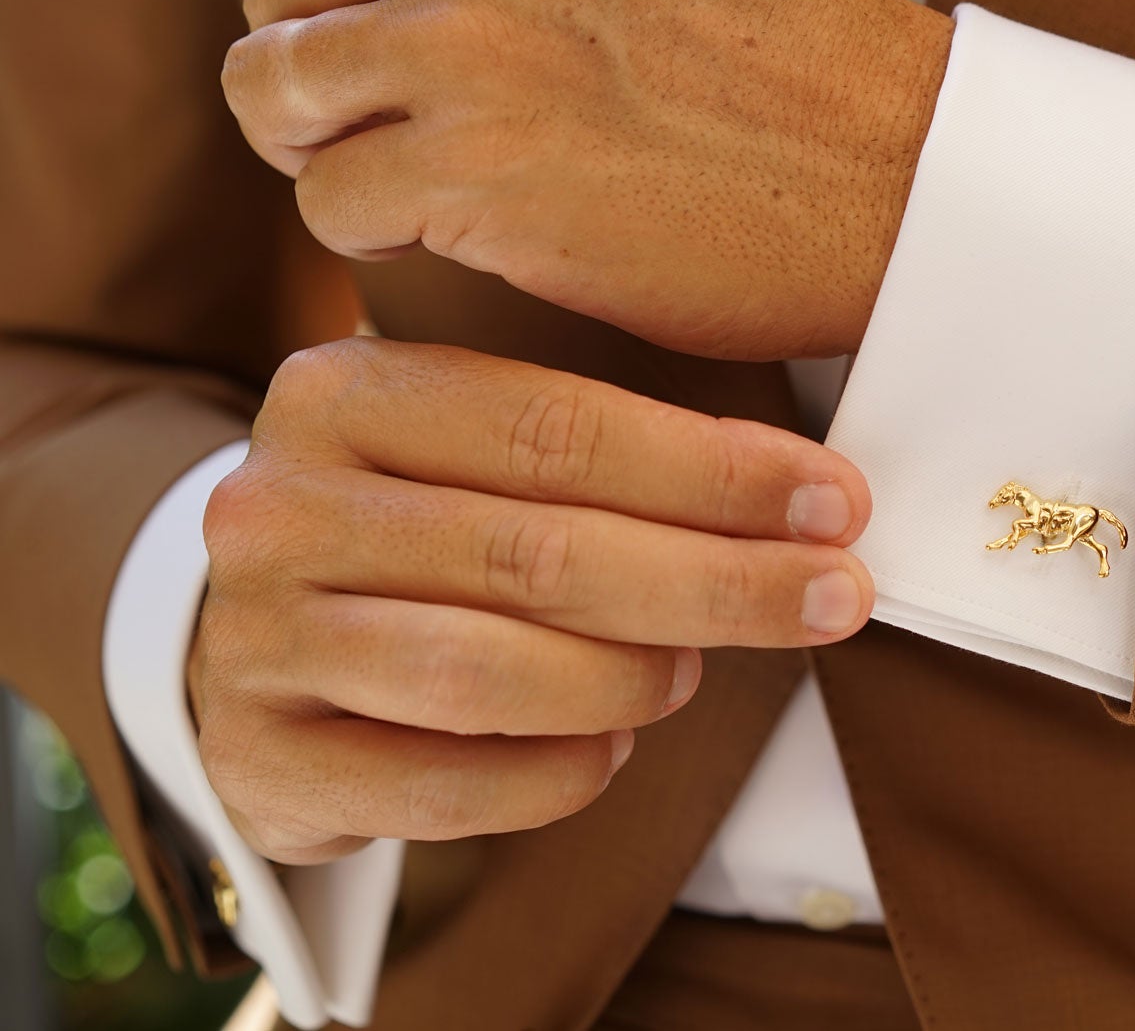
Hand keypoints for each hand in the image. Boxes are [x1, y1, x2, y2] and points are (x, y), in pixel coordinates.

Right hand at [192, 337, 873, 863]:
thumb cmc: (420, 526)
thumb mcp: (476, 450)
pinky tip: (613, 752)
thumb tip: (807, 498)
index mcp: (346, 391)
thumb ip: (604, 452)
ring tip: (690, 674)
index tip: (836, 503)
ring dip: (629, 681)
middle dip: (718, 582)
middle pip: (540, 553)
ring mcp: (254, 635)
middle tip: (835, 597)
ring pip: (487, 673)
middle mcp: (280, 504)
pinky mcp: (260, 758)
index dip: (713, 473)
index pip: (557, 426)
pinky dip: (558, 774)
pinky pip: (444, 785)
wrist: (255, 636)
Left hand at [222, 0, 953, 360]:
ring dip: (329, 154)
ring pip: (275, 94)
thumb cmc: (783, 64)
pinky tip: (452, 234)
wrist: (894, 172)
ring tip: (415, 184)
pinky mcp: (471, 170)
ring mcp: (462, 42)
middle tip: (397, 132)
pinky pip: (325, 205)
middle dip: (319, 77)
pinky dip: (371, 235)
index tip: (365, 37)